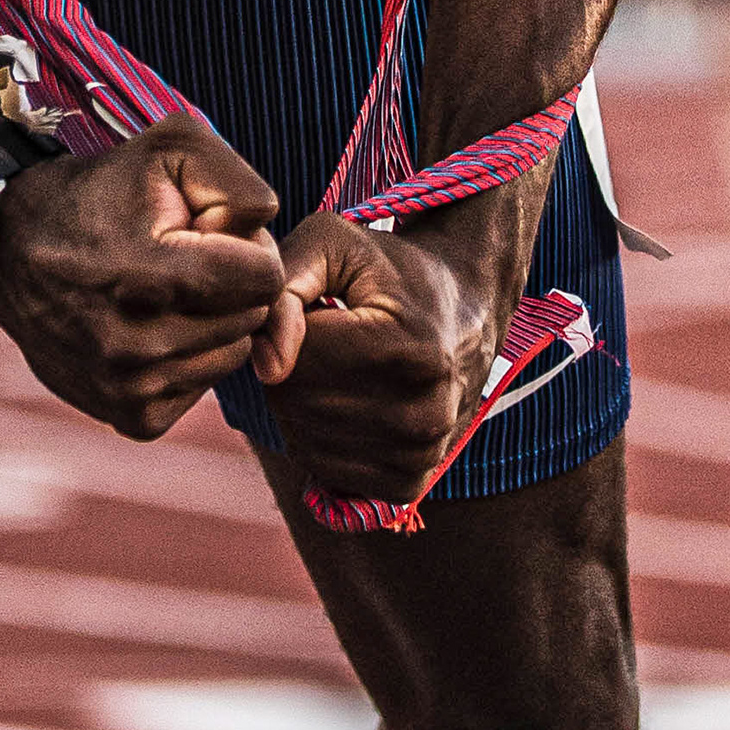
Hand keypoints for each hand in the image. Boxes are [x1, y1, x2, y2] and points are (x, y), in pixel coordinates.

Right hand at [0, 119, 297, 444]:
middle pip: (251, 319)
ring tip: (165, 292)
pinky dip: (187, 359)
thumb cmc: (98, 192)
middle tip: (184, 259)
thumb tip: (265, 229)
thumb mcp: (168, 149)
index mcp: (150, 276)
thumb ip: (235, 182)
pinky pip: (199, 388)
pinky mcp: (128, 417)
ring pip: (230, 356)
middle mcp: (137, 344)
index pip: (265, 279)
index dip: (248, 247)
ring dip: (212, 323)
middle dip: (232, 284)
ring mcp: (130, 387)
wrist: (8, 247)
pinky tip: (150, 327)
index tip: (210, 234)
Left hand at [254, 197, 517, 512]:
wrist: (462, 309)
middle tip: (329, 338)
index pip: (294, 360)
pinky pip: (322, 470)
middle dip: (291, 365)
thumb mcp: (334, 245)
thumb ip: (285, 287)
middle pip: (295, 403)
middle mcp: (424, 413)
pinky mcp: (408, 484)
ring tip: (340, 366)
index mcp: (411, 350)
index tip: (321, 307)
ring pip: (301, 439)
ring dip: (300, 401)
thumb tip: (266, 366)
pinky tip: (345, 402)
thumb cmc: (389, 270)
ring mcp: (420, 455)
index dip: (288, 327)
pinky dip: (317, 437)